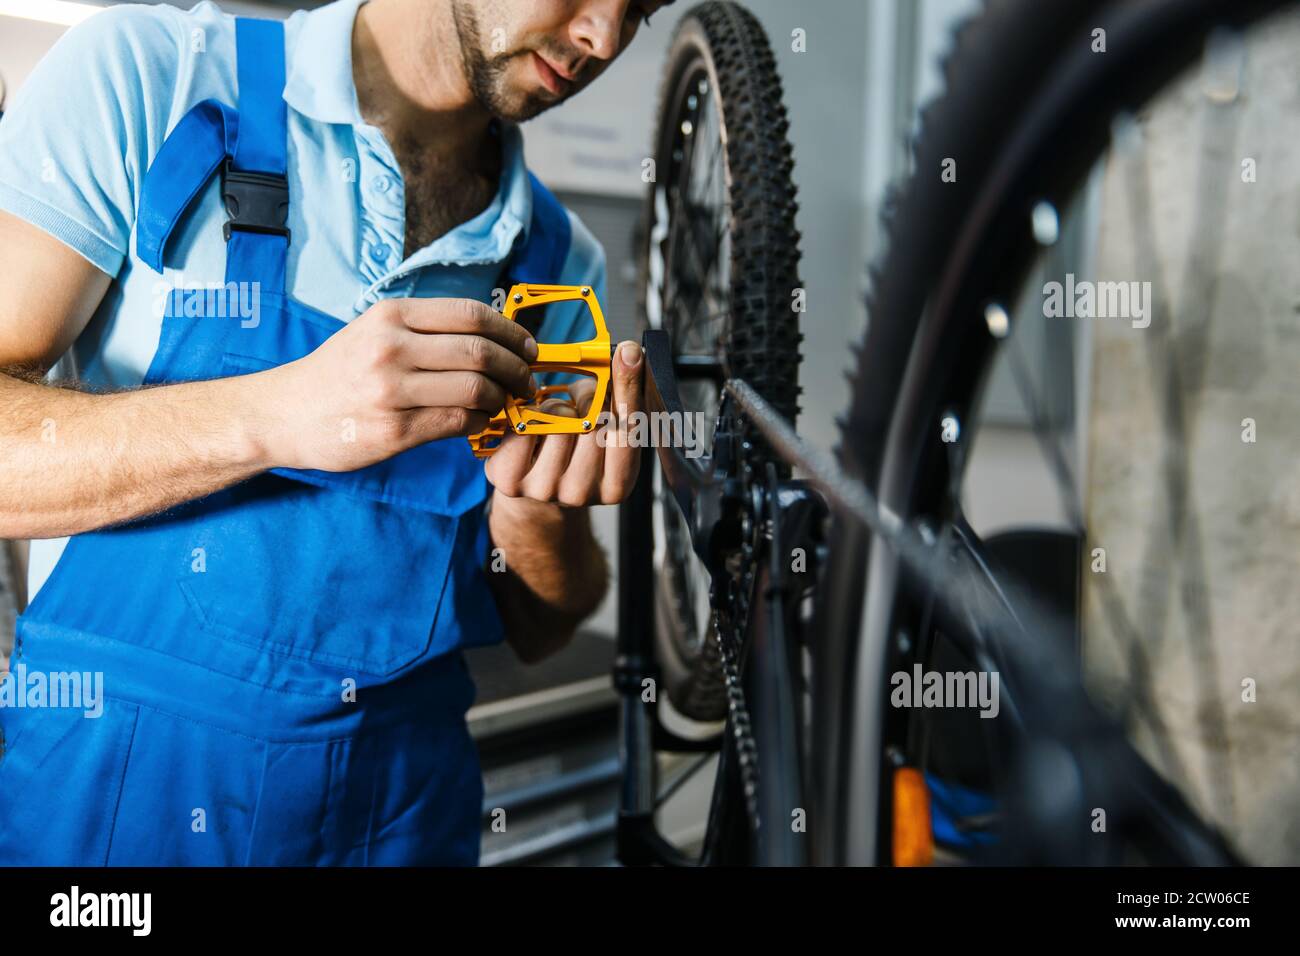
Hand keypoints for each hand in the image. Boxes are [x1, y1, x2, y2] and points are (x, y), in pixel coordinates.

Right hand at [260, 298, 536, 471]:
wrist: (284, 414)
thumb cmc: (338, 374)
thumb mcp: (373, 332)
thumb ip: (425, 330)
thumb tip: (492, 337)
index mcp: (392, 316)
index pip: (472, 314)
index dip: (511, 332)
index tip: (528, 347)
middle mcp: (392, 347)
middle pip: (481, 351)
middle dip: (517, 369)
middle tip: (527, 381)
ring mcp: (392, 390)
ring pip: (476, 388)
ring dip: (502, 399)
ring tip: (506, 404)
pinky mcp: (394, 430)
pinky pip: (459, 422)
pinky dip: (481, 422)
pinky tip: (480, 422)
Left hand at [485, 340, 643, 505]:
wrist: (539, 486)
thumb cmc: (579, 453)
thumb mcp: (610, 431)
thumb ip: (623, 397)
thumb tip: (629, 355)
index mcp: (617, 486)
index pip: (627, 432)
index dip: (628, 390)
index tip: (629, 356)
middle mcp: (582, 494)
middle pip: (593, 424)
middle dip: (591, 398)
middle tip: (587, 398)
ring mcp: (545, 490)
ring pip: (558, 420)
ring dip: (559, 407)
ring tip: (561, 417)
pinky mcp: (512, 480)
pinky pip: (525, 425)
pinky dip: (531, 415)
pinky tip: (536, 425)